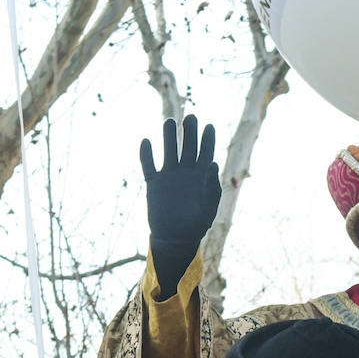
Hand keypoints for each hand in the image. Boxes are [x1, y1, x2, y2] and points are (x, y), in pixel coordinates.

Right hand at [140, 114, 220, 250]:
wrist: (175, 239)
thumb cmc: (196, 225)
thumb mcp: (208, 207)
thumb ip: (212, 186)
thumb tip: (212, 163)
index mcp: (201, 176)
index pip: (206, 152)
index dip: (208, 138)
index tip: (209, 126)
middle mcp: (185, 172)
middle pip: (187, 146)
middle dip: (190, 131)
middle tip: (191, 118)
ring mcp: (169, 176)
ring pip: (168, 150)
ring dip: (168, 136)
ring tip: (169, 122)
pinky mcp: (154, 183)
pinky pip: (148, 165)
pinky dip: (146, 154)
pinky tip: (146, 142)